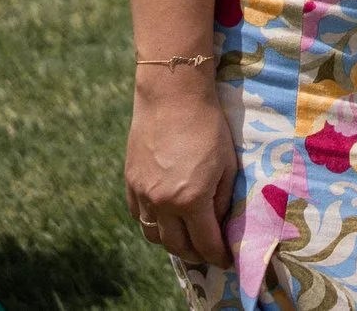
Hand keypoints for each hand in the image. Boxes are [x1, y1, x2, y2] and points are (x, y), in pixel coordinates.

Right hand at [125, 72, 236, 266]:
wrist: (172, 96)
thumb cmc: (208, 126)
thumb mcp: (226, 164)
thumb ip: (221, 199)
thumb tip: (218, 223)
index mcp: (191, 199)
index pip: (204, 242)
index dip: (218, 256)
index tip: (227, 260)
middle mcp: (162, 202)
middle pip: (176, 246)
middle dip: (195, 254)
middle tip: (208, 252)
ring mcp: (142, 193)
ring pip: (154, 235)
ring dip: (171, 243)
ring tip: (187, 239)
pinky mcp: (130, 182)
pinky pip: (139, 216)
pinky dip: (153, 224)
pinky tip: (166, 219)